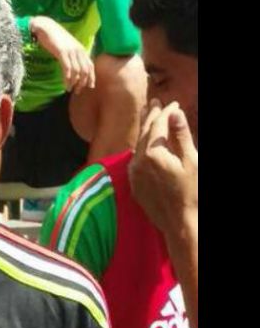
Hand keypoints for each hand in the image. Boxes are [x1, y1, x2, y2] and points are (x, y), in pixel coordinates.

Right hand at [30, 16, 94, 94]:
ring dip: (74, 82)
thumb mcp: (67, 46)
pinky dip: (67, 78)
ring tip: (69, 89)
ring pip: (77, 71)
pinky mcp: (62, 52)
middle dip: (83, 83)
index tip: (89, 86)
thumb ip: (72, 54)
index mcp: (81, 49)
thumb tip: (74, 66)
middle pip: (85, 70)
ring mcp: (71, 51)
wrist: (46, 27)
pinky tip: (65, 84)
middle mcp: (79, 50)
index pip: (90, 65)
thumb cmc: (55, 37)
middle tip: (77, 91)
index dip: (91, 77)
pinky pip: (68, 68)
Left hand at [129, 99, 197, 236]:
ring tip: (148, 117)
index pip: (157, 125)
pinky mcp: (135, 184)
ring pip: (138, 146)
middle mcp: (138, 161)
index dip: (165, 112)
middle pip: (143, 133)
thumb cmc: (192, 193)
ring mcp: (134, 174)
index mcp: (153, 153)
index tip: (173, 103)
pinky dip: (142, 148)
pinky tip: (145, 145)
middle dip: (150, 117)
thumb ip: (180, 136)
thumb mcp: (192, 161)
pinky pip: (136, 160)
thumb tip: (174, 112)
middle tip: (154, 103)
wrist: (181, 224)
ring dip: (144, 131)